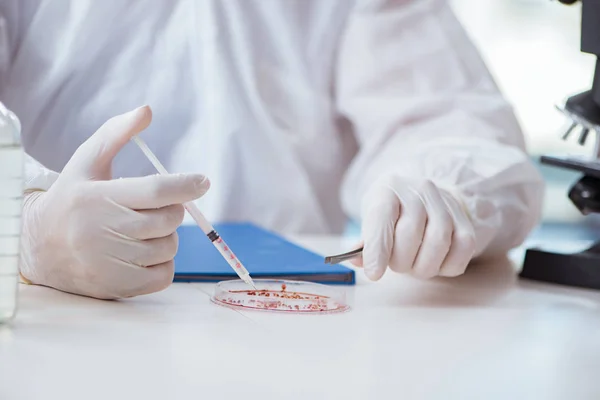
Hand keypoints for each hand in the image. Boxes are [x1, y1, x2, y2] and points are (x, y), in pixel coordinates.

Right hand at [20, 106, 209, 298]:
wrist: (39, 247)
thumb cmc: (72, 198)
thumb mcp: (86, 161)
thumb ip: (116, 133)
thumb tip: (147, 110)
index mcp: (98, 197)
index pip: (154, 191)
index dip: (185, 185)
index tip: (203, 182)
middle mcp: (103, 231)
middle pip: (168, 221)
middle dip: (173, 211)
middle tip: (157, 208)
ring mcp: (110, 262)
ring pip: (168, 248)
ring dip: (166, 237)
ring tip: (142, 231)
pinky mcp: (118, 287)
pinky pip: (164, 275)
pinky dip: (163, 263)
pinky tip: (144, 253)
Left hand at [357, 175, 475, 279]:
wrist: (420, 196)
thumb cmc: (391, 213)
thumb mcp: (371, 220)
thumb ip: (366, 242)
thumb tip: (360, 261)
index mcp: (389, 189)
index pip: (382, 217)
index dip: (377, 249)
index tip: (374, 274)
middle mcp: (420, 191)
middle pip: (411, 234)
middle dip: (400, 260)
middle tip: (396, 265)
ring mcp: (446, 203)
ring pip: (438, 242)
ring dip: (423, 266)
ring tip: (413, 265)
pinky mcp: (466, 220)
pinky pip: (463, 249)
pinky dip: (447, 266)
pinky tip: (435, 263)